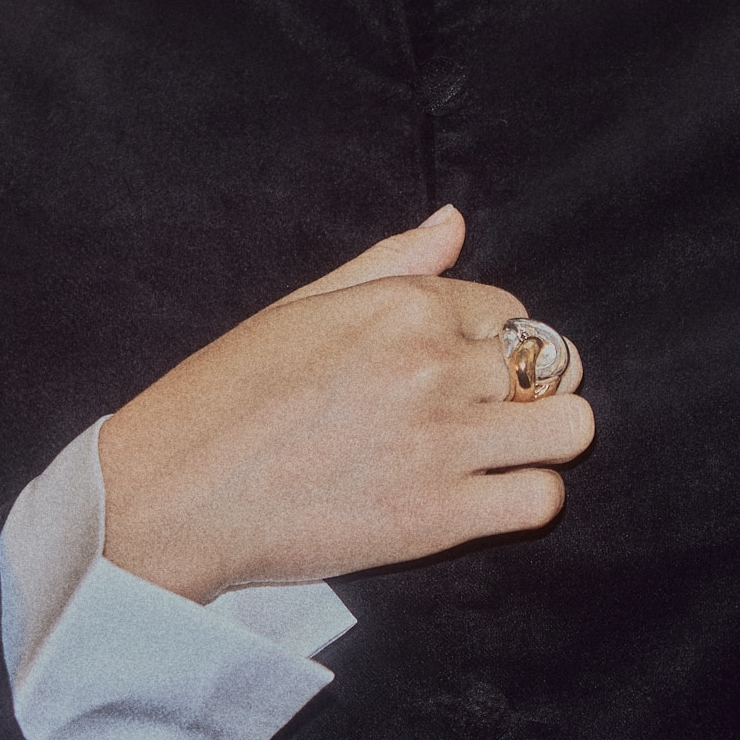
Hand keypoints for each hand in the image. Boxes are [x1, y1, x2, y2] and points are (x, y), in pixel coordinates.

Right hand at [96, 207, 592, 602]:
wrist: (171, 495)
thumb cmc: (221, 399)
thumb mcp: (299, 307)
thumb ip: (389, 265)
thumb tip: (453, 222)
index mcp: (402, 305)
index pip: (508, 308)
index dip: (490, 339)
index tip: (454, 368)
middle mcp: (435, 366)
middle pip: (548, 364)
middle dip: (524, 387)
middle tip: (481, 413)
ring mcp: (444, 443)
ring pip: (568, 429)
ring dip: (543, 439)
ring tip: (497, 451)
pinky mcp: (440, 517)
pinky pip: (541, 500)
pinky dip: (526, 498)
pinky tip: (485, 496)